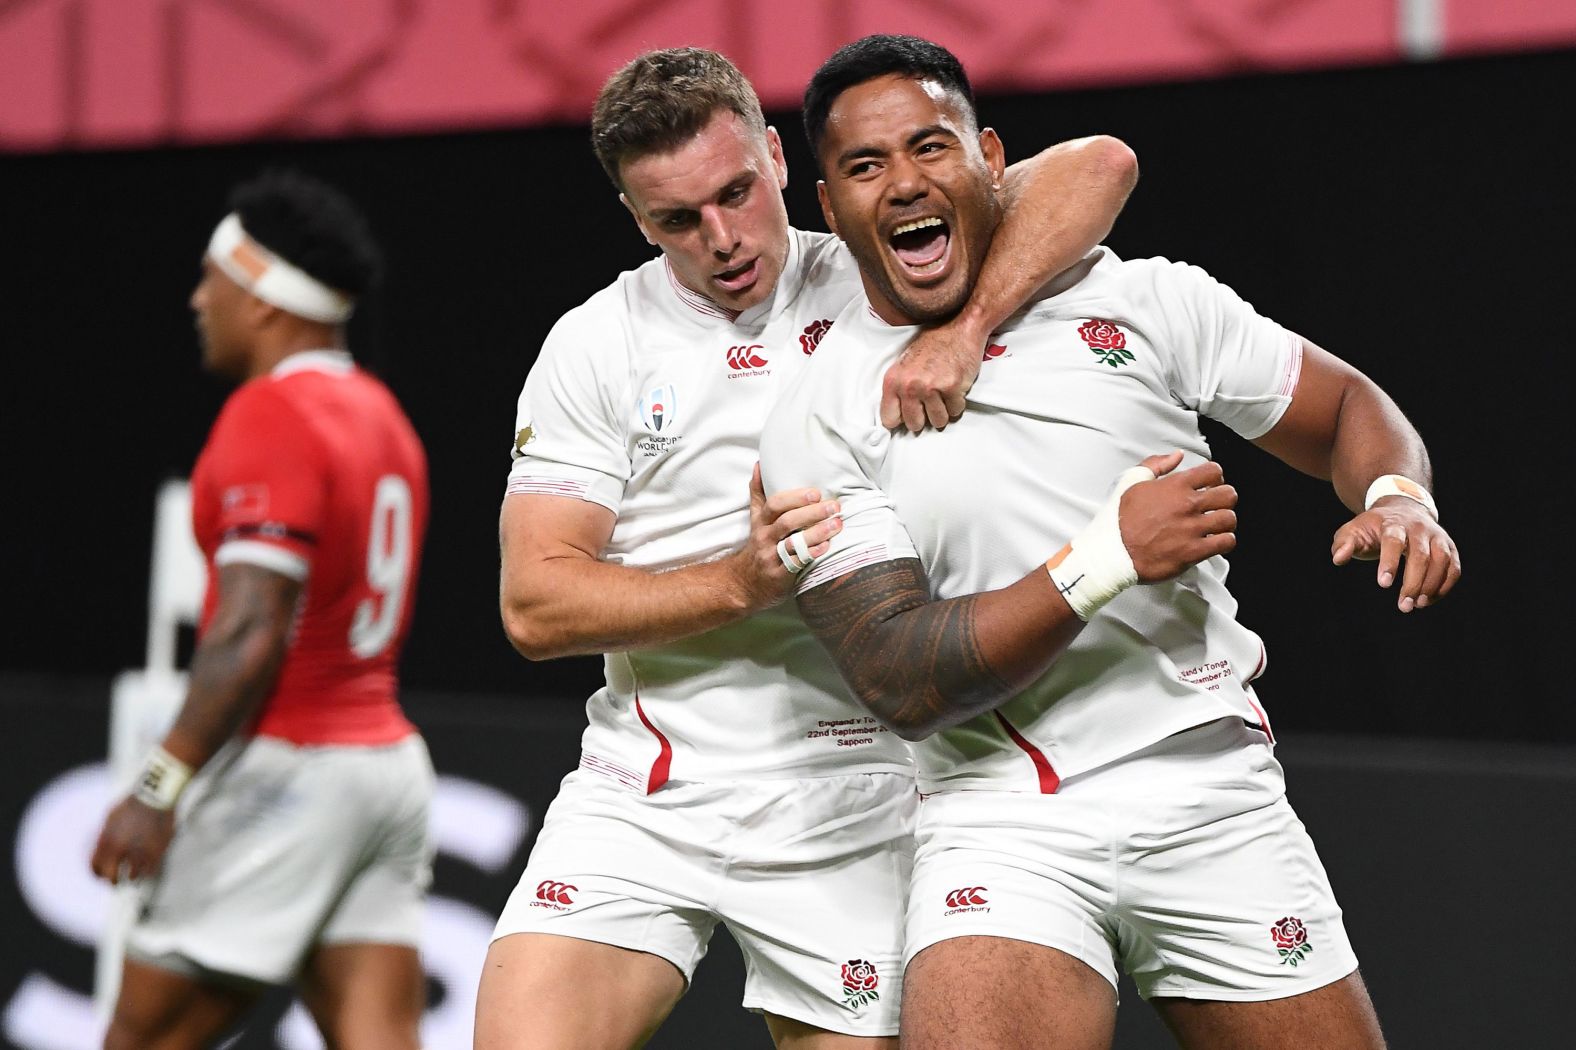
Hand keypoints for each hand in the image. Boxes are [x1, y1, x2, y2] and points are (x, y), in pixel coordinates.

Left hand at [90, 796, 174, 884]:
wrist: (155, 796)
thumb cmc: (133, 803)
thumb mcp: (110, 817)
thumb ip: (104, 835)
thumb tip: (100, 849)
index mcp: (106, 841)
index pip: (95, 867)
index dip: (97, 874)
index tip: (101, 877)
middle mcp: (120, 849)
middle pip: (112, 877)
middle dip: (113, 882)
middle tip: (116, 883)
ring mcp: (139, 852)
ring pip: (132, 877)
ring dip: (132, 877)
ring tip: (134, 875)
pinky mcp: (156, 852)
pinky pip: (150, 872)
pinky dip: (148, 873)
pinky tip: (148, 869)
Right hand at [734, 464, 842, 610]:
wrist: (745, 582)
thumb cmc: (759, 544)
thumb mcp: (755, 518)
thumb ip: (758, 493)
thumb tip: (759, 464)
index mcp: (761, 521)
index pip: (775, 505)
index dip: (795, 498)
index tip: (816, 492)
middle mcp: (765, 537)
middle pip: (787, 522)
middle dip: (812, 513)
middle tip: (834, 506)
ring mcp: (771, 557)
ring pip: (793, 543)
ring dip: (817, 533)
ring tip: (837, 524)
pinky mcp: (779, 575)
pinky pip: (796, 563)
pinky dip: (812, 554)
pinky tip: (826, 547)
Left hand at [880, 317, 983, 432]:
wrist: (958, 328)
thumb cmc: (932, 344)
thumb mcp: (904, 364)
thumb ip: (898, 388)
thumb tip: (898, 416)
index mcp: (893, 380)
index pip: (889, 418)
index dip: (901, 419)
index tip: (908, 415)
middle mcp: (910, 386)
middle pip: (914, 424)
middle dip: (924, 418)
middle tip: (930, 404)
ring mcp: (931, 388)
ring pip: (937, 422)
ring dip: (943, 412)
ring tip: (943, 396)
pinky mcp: (952, 388)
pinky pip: (955, 412)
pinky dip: (957, 404)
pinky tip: (955, 389)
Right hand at [1119, 451, 1238, 581]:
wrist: (1112, 551)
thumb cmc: (1118, 519)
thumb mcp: (1130, 482)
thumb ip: (1156, 464)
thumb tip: (1176, 456)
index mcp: (1175, 485)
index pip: (1213, 471)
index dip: (1215, 477)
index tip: (1211, 484)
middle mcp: (1187, 505)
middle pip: (1228, 494)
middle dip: (1224, 498)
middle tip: (1216, 505)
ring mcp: (1192, 528)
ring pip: (1229, 519)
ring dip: (1224, 521)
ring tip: (1215, 525)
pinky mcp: (1194, 551)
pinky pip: (1226, 542)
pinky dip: (1225, 541)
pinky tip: (1215, 541)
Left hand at [1331, 497, 1460, 611]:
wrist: (1402, 509)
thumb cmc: (1374, 527)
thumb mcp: (1354, 530)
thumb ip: (1344, 543)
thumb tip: (1338, 558)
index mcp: (1393, 523)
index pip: (1393, 541)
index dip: (1389, 562)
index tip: (1383, 584)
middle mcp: (1419, 528)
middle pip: (1420, 555)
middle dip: (1413, 583)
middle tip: (1404, 606)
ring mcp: (1437, 537)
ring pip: (1442, 560)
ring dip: (1432, 585)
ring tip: (1418, 605)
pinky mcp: (1449, 547)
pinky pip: (1453, 567)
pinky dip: (1445, 585)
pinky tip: (1429, 600)